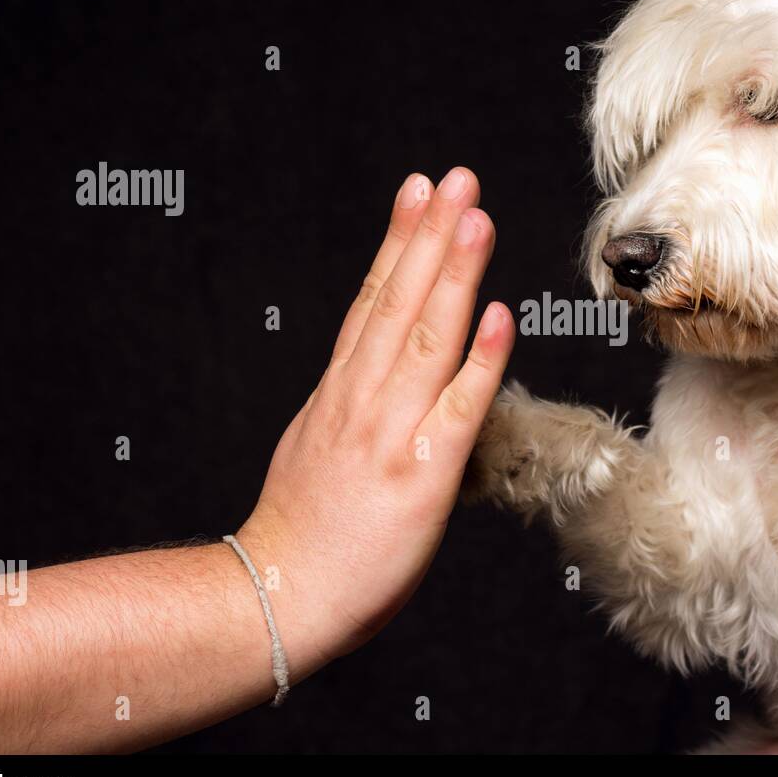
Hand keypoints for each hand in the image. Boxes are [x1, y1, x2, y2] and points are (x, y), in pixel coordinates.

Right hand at [236, 167, 513, 675]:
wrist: (278, 598)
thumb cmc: (303, 532)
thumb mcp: (314, 446)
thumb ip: (349, 405)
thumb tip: (369, 373)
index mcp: (339, 392)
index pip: (372, 300)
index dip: (399, 242)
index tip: (418, 192)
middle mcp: (362, 399)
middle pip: (398, 301)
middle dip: (429, 234)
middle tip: (456, 177)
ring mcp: (390, 432)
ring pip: (425, 337)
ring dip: (452, 272)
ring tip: (474, 216)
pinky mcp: (421, 475)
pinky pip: (457, 408)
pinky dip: (478, 359)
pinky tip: (499, 315)